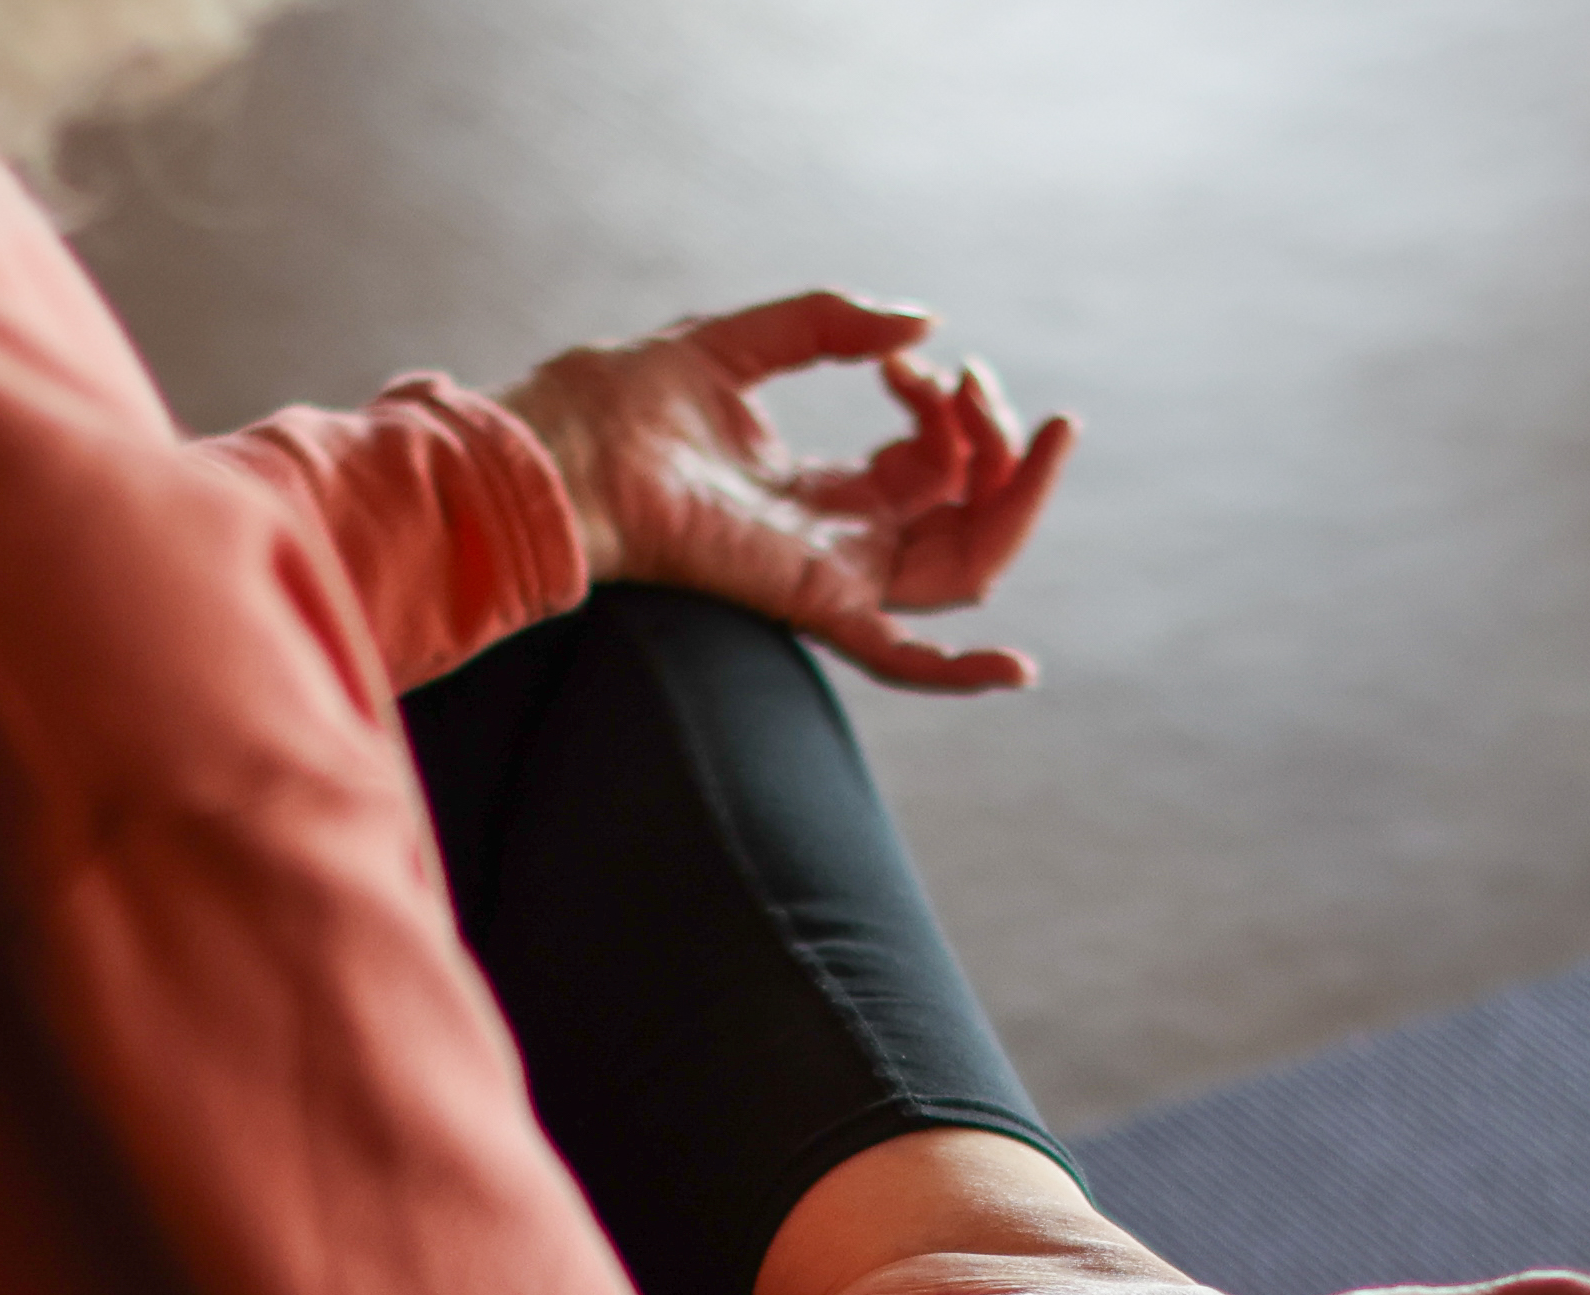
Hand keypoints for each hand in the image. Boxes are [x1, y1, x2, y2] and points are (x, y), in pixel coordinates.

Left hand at [499, 293, 1075, 693]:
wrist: (569, 450)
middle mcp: (840, 544)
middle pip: (967, 517)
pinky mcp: (814, 604)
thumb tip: (924, 325)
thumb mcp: (746, 339)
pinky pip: (903, 659)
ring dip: (1012, 498)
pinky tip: (1018, 673)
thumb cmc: (628, 403)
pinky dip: (962, 675)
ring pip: (966, 567)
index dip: (946, 405)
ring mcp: (834, 578)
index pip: (935, 465)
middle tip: (982, 381)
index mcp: (826, 492)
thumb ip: (831, 324)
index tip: (907, 359)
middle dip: (1001, 446)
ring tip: (1020, 422)